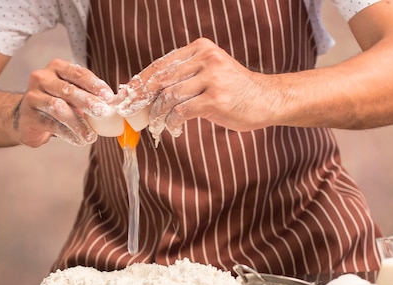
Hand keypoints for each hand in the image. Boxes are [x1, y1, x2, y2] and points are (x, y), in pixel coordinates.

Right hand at [15, 59, 116, 146]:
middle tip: (103, 113)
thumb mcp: (73, 94)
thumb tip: (113, 105)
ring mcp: (33, 96)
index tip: (109, 97)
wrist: (27, 118)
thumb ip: (89, 95)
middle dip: (88, 102)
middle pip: (68, 90)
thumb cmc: (56, 102)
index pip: (78, 73)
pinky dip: (68, 134)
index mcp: (57, 68)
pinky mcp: (28, 115)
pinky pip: (51, 124)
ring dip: (78, 123)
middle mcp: (43, 78)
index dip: (94, 84)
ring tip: (91, 136)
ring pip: (58, 108)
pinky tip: (78, 140)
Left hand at [116, 38, 276, 139]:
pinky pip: (181, 112)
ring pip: (168, 96)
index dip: (140, 81)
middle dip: (141, 98)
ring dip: (157, 114)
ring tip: (155, 125)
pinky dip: (172, 122)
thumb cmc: (234, 89)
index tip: (126, 94)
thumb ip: (185, 75)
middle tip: (129, 111)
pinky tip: (172, 128)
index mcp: (200, 49)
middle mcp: (205, 59)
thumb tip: (149, 91)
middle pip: (160, 79)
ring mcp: (211, 79)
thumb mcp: (210, 71)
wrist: (267, 99)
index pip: (160, 64)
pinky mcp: (215, 99)